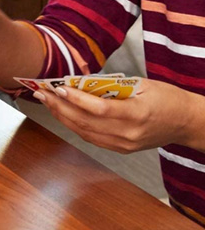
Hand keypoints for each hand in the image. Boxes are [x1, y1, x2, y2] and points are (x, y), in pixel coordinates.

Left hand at [34, 78, 191, 152]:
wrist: (187, 123)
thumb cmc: (168, 99)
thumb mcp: (143, 85)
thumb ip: (113, 85)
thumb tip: (81, 80)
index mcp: (137, 115)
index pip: (99, 109)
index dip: (76, 99)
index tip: (59, 88)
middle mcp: (128, 134)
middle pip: (86, 122)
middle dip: (59, 106)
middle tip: (42, 93)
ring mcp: (123, 144)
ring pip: (84, 132)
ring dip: (62, 116)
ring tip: (47, 101)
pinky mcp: (120, 149)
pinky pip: (91, 138)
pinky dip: (74, 125)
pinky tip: (62, 113)